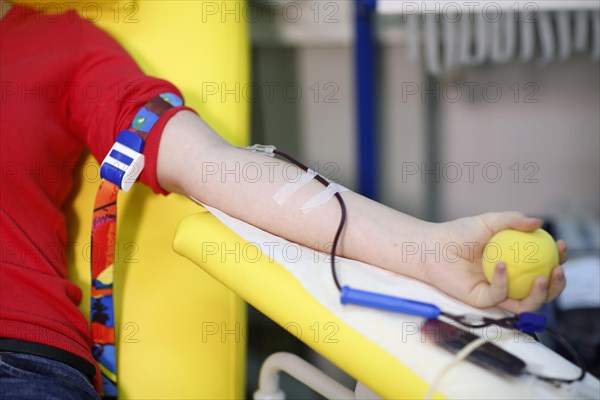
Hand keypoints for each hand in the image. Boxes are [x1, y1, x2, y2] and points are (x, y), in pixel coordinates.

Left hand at [422, 212, 566, 312]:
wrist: (432, 246)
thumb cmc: (458, 233)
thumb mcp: (490, 222)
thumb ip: (513, 220)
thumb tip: (539, 222)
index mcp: (514, 263)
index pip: (542, 266)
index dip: (557, 259)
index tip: (560, 246)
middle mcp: (508, 281)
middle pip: (540, 291)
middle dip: (557, 285)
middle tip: (558, 269)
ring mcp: (496, 293)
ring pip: (525, 304)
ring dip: (540, 293)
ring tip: (543, 276)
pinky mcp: (481, 300)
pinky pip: (499, 296)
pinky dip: (504, 282)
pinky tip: (502, 265)